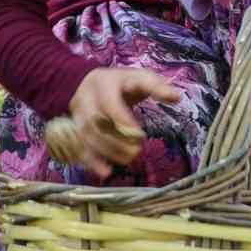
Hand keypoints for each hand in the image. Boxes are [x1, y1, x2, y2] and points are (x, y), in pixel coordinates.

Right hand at [65, 67, 180, 177]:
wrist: (94, 83)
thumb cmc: (124, 82)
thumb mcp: (142, 78)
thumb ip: (158, 87)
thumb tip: (176, 97)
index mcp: (102, 83)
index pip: (109, 103)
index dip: (122, 119)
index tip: (139, 135)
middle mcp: (85, 98)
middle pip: (94, 122)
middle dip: (114, 139)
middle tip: (136, 151)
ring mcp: (76, 114)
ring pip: (85, 136)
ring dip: (105, 151)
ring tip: (127, 160)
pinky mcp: (74, 128)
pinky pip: (79, 146)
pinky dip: (91, 161)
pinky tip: (105, 172)